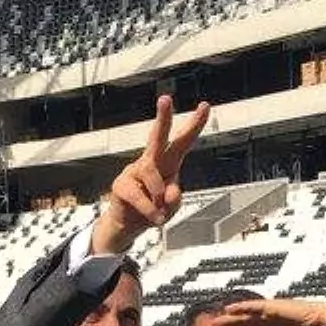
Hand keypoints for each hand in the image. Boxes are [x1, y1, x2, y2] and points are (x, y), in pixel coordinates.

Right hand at [91, 95, 210, 254]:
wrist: (128, 227)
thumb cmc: (153, 211)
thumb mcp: (171, 208)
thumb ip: (174, 198)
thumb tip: (170, 193)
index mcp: (168, 163)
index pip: (182, 142)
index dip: (194, 125)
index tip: (204, 106)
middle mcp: (151, 162)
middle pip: (157, 137)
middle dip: (163, 118)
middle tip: (165, 99)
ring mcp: (133, 171)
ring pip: (151, 172)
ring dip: (159, 196)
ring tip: (160, 212)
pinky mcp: (120, 184)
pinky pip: (138, 195)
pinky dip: (149, 209)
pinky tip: (153, 217)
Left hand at [208, 297, 325, 325]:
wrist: (319, 322)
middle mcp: (264, 319)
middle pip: (241, 324)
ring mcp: (267, 311)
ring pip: (243, 316)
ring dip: (229, 319)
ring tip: (214, 323)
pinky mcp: (271, 306)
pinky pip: (253, 306)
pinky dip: (241, 307)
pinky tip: (229, 309)